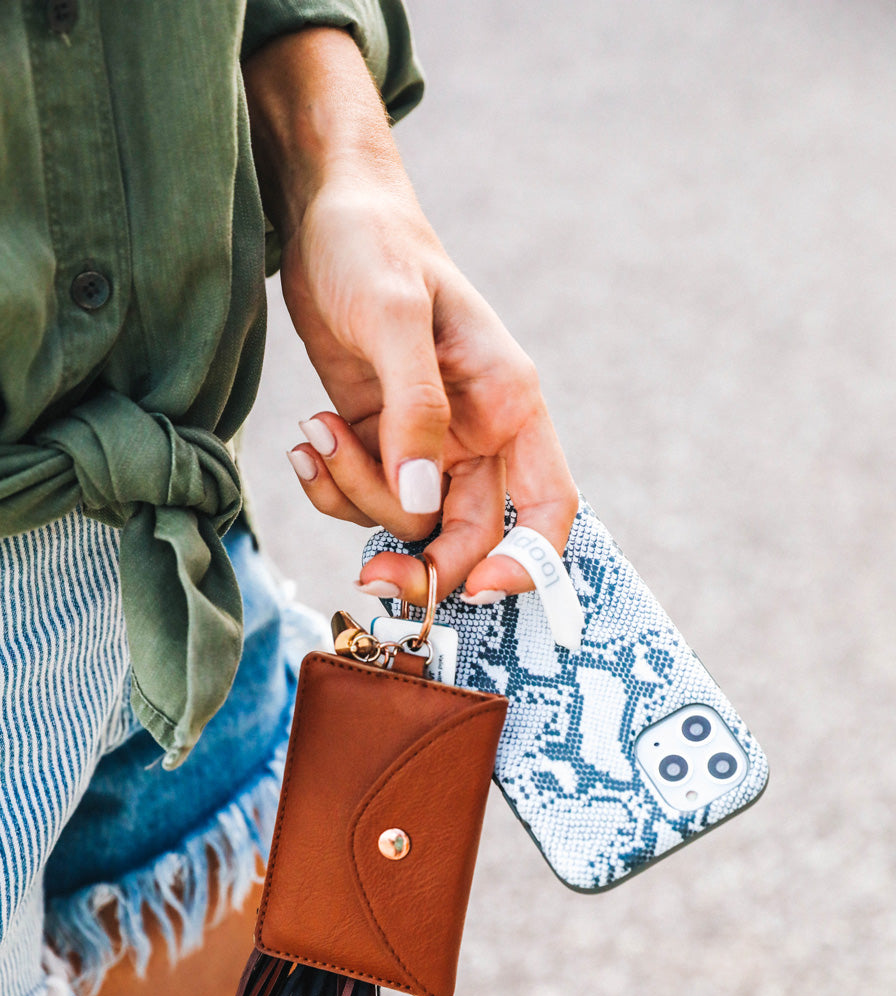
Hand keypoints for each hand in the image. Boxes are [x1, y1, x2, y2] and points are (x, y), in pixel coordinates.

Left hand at [245, 29, 577, 605]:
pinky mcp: (383, 443)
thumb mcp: (393, 315)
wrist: (324, 214)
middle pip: (468, 537)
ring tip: (315, 431)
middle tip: (367, 574)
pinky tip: (306, 440)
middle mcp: (480, 433)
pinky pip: (365, 499)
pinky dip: (331, 486)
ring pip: (407, 522)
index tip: (476, 591)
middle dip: (420, 564)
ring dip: (354, 497)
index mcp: (509, 402)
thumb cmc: (372, 245)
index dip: (527, 564)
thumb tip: (421, 503)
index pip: (549, 508)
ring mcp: (429, 443)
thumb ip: (414, 410)